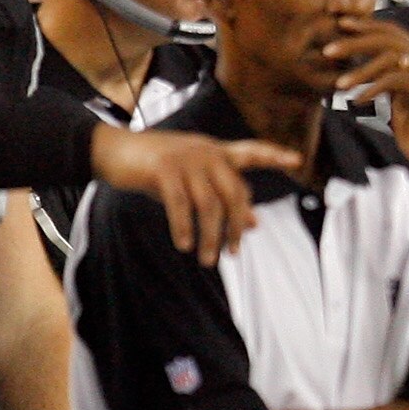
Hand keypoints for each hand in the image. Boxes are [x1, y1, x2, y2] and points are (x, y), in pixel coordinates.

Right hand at [90, 127, 300, 262]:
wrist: (111, 150)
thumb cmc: (155, 168)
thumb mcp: (193, 183)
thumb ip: (223, 199)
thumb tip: (255, 223)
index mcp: (215, 152)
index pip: (251, 152)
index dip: (273, 156)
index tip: (297, 161)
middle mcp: (206, 152)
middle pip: (235, 194)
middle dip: (236, 228)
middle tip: (232, 254)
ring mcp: (185, 159)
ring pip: (210, 206)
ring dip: (210, 237)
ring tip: (207, 259)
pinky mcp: (163, 169)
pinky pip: (181, 205)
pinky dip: (184, 228)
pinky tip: (183, 245)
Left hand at [324, 18, 408, 208]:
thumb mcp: (395, 95)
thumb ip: (384, 74)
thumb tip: (358, 56)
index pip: (392, 31)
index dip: (365, 26)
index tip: (338, 25)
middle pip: (389, 38)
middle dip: (356, 42)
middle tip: (328, 51)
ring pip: (390, 58)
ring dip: (360, 70)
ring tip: (339, 84)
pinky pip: (395, 80)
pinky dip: (372, 89)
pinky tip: (357, 101)